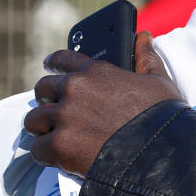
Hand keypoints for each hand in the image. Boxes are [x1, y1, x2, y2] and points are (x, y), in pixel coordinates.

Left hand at [24, 31, 184, 175]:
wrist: (160, 154)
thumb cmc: (162, 117)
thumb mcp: (159, 82)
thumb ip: (146, 58)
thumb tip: (144, 37)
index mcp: (96, 71)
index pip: (63, 58)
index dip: (54, 62)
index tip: (48, 65)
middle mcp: (75, 90)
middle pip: (43, 89)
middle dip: (48, 100)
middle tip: (58, 112)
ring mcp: (64, 117)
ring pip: (34, 120)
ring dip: (43, 128)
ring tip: (56, 137)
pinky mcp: (59, 146)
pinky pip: (37, 148)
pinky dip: (47, 155)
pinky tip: (59, 158)